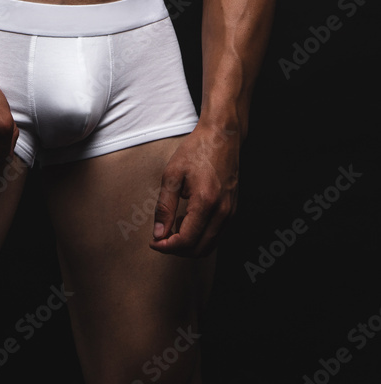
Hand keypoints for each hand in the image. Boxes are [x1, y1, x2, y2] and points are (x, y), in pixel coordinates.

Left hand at [149, 123, 239, 256]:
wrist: (222, 137)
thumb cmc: (196, 151)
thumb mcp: (172, 175)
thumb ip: (164, 206)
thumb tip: (158, 234)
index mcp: (205, 202)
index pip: (185, 240)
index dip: (166, 247)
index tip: (153, 242)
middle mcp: (222, 212)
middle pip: (199, 249)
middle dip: (176, 249)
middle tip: (160, 238)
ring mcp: (230, 213)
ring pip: (209, 246)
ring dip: (189, 245)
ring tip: (172, 226)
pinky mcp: (233, 211)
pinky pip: (216, 235)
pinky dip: (200, 236)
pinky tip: (186, 220)